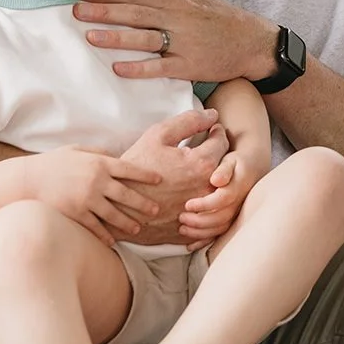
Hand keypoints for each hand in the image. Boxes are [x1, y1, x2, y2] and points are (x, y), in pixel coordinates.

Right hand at [22, 147, 161, 247]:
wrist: (26, 181)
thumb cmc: (53, 163)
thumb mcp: (78, 150)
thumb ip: (99, 153)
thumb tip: (118, 156)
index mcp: (99, 163)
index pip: (130, 169)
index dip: (146, 175)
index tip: (160, 180)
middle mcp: (97, 181)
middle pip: (127, 195)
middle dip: (144, 203)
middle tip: (156, 210)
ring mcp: (87, 199)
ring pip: (115, 215)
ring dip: (128, 223)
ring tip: (137, 229)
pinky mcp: (76, 215)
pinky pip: (96, 227)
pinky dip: (105, 236)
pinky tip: (113, 242)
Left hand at [75, 0, 278, 82]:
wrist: (252, 43)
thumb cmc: (222, 17)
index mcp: (177, 1)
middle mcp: (178, 20)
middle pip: (136, 14)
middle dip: (105, 11)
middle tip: (76, 11)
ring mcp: (184, 43)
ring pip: (145, 39)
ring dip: (117, 37)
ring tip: (91, 36)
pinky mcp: (189, 66)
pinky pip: (161, 67)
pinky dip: (140, 67)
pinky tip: (119, 67)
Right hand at [114, 108, 229, 245]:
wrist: (116, 206)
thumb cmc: (135, 168)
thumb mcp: (158, 136)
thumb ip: (189, 121)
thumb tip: (213, 115)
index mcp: (201, 164)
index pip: (222, 142)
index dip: (217, 132)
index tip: (212, 129)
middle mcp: (207, 189)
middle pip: (226, 167)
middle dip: (220, 153)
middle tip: (210, 146)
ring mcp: (202, 212)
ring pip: (223, 192)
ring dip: (218, 178)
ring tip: (204, 168)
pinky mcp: (193, 229)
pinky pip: (212, 216)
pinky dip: (210, 204)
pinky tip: (197, 192)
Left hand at [180, 149, 261, 249]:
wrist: (251, 167)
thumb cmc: (234, 162)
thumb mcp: (230, 160)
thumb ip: (224, 170)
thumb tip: (216, 180)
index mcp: (238, 186)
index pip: (222, 199)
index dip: (204, 204)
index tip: (187, 204)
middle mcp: (239, 203)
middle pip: (221, 218)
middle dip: (199, 221)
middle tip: (181, 217)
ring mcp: (236, 213)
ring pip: (220, 229)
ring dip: (200, 233)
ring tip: (182, 229)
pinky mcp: (231, 219)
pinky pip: (219, 235)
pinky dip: (204, 241)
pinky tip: (189, 245)